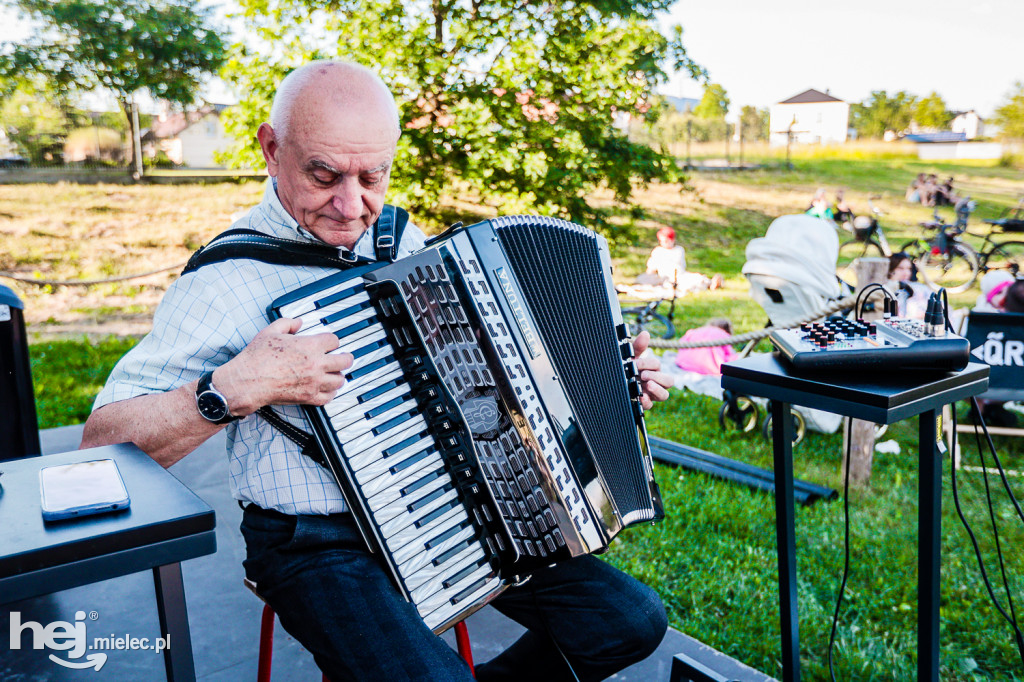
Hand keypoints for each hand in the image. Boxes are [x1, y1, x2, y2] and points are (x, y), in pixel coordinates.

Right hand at [213, 317, 353, 414]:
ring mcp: (314, 382)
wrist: (248, 381)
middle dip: (345, 358)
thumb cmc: (257, 358)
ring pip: (339, 380)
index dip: (332, 341)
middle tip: (345, 358)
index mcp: (310, 346)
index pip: (334, 341)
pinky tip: (326, 389)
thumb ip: (287, 323)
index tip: (330, 343)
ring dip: (338, 376)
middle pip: (344, 361)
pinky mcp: (309, 397)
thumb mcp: (271, 332)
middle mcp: (316, 364)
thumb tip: (298, 322)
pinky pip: (328, 397)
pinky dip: (330, 393)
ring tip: (335, 374)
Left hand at [631, 330, 672, 409]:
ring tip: (647, 385)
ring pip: (664, 395)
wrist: (609, 384)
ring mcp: (651, 395)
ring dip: (657, 389)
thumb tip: (645, 333)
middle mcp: (654, 382)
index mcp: (652, 370)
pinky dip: (646, 402)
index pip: (656, 365)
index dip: (648, 364)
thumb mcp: (629, 358)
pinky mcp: (643, 404)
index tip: (636, 363)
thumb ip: (638, 347)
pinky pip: (650, 406)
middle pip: (669, 381)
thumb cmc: (625, 369)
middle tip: (644, 375)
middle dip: (657, 377)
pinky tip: (640, 397)